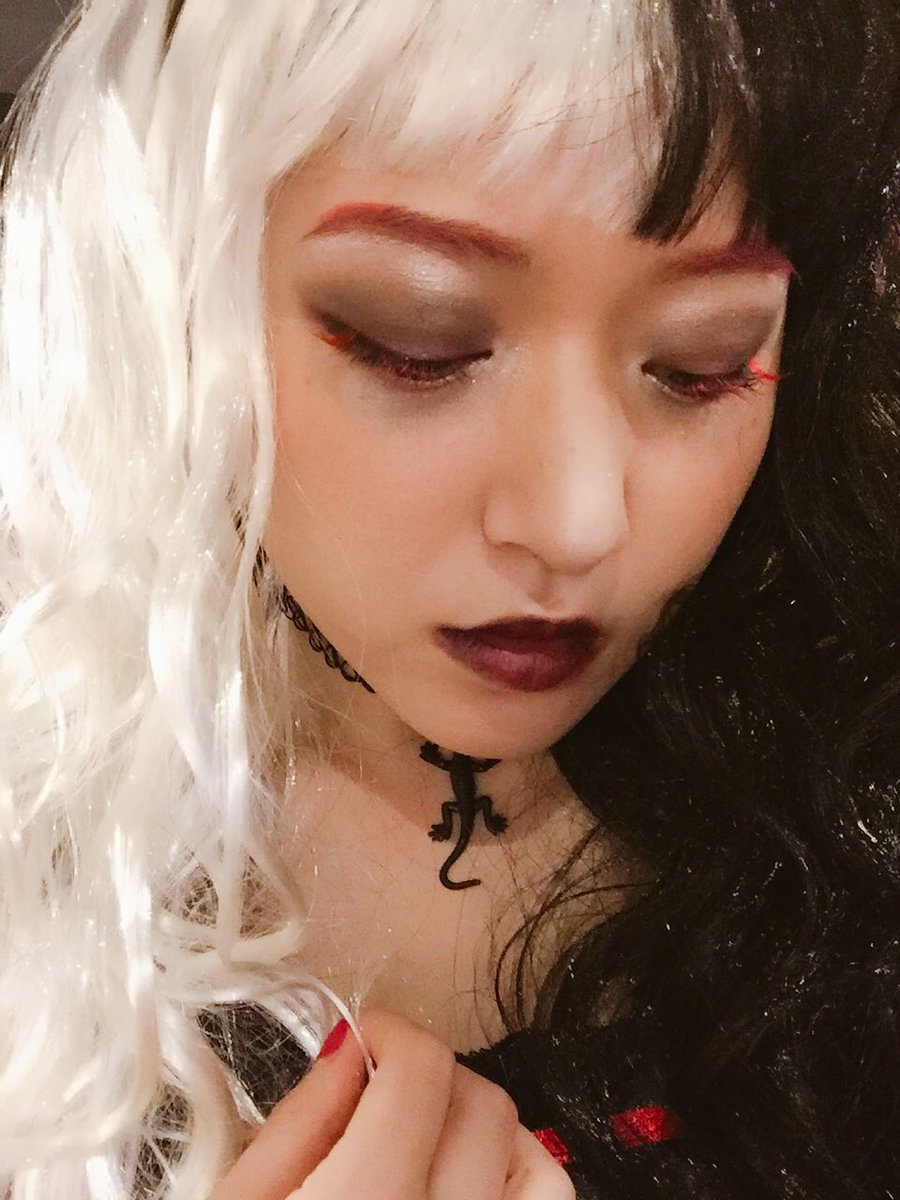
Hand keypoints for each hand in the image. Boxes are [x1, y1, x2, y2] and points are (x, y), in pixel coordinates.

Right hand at [210, 1010, 574, 1198]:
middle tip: (381, 1094)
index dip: (389, 1034)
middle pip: (483, 1103)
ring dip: (487, 1130)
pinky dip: (520, 1178)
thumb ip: (295, 1125)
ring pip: (537, 1158)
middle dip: (432, 1077)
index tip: (360, 1041)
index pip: (421, 1071)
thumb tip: (350, 1050)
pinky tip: (470, 1186)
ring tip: (432, 1139)